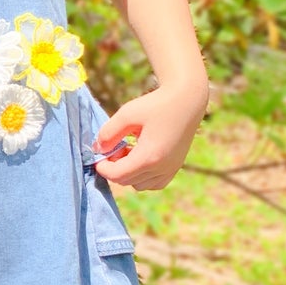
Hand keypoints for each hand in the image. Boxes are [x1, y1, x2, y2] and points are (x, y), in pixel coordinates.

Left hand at [93, 81, 207, 190]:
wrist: (187, 99)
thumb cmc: (156, 104)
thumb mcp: (127, 113)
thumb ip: (108, 133)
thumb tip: (98, 149)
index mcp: (149, 156)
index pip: (117, 175)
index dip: (102, 167)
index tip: (98, 153)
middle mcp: (162, 168)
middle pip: (127, 181)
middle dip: (114, 168)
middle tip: (114, 147)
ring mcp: (171, 169)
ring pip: (139, 185)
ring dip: (128, 172)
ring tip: (128, 150)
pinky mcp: (176, 167)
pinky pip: (154, 183)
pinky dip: (143, 176)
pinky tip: (140, 156)